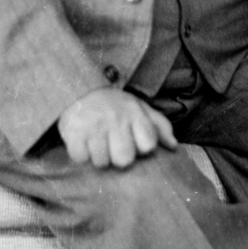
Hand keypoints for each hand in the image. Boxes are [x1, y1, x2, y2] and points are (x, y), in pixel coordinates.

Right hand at [57, 87, 177, 168]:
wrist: (79, 86)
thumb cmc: (113, 104)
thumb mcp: (138, 107)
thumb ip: (159, 126)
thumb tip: (174, 146)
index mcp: (134, 112)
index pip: (148, 145)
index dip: (141, 148)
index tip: (133, 140)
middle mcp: (115, 118)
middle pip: (124, 160)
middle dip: (117, 156)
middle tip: (111, 144)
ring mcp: (93, 125)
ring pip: (101, 162)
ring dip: (97, 156)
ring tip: (96, 141)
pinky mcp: (73, 131)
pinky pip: (81, 158)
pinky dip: (80, 154)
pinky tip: (82, 141)